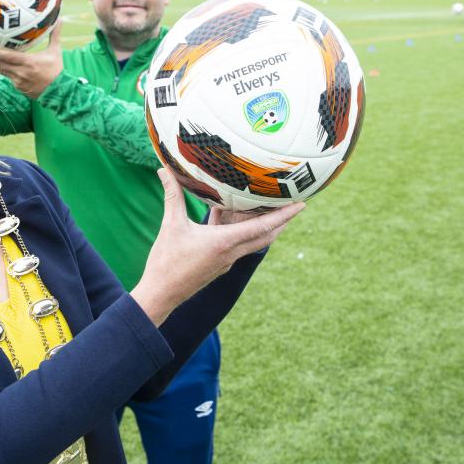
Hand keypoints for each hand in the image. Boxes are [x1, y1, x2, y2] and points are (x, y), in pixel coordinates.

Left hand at [0, 21, 63, 97]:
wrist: (59, 91)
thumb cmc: (57, 69)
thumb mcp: (56, 51)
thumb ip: (55, 35)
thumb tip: (60, 19)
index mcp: (29, 62)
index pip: (8, 57)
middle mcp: (22, 72)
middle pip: (1, 64)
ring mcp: (19, 81)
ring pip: (2, 71)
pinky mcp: (19, 87)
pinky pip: (8, 77)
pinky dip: (3, 70)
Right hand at [131, 167, 304, 325]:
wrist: (161, 294)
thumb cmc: (166, 262)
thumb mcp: (170, 225)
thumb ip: (172, 195)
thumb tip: (164, 170)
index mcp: (224, 242)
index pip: (263, 227)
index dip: (284, 215)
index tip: (302, 205)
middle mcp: (231, 253)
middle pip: (266, 236)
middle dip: (282, 221)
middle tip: (295, 205)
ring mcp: (226, 261)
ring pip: (252, 241)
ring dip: (263, 226)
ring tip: (268, 208)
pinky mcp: (218, 265)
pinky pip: (236, 245)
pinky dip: (240, 231)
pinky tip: (227, 217)